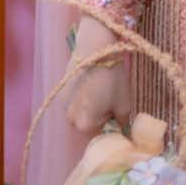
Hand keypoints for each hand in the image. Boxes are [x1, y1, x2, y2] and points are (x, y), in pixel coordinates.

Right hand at [64, 15, 131, 135]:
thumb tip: (124, 132)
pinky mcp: (60, 92)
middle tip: (111, 101)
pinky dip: (83, 98)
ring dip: (90, 108)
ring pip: (81, 114)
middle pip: (88, 126)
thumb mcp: (124, 103)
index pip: (100, 137)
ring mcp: (63, 106)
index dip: (111, 129)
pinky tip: (92, 83)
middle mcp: (70, 120)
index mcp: (85, 126)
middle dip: (100, 118)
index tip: (119, 118)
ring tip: (102, 90)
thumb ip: (123, 123)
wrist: (95, 47)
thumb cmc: (112, 77)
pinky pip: (74, 103)